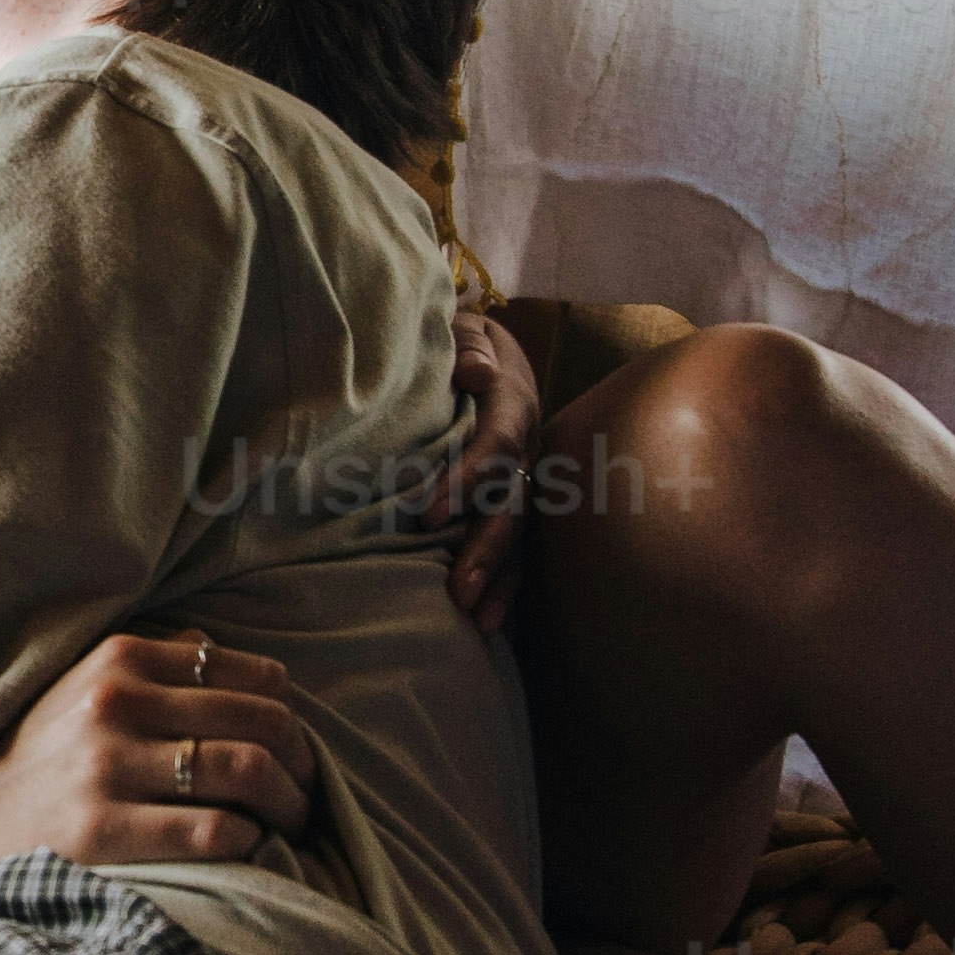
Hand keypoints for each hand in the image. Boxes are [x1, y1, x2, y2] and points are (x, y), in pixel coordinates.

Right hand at [0, 630, 320, 892]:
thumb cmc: (41, 764)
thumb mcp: (84, 690)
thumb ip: (154, 666)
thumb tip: (229, 654)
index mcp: (121, 658)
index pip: (256, 674)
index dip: (291, 717)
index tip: (293, 752)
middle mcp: (115, 703)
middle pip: (264, 722)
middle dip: (303, 764)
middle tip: (306, 796)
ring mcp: (106, 767)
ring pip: (248, 772)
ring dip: (289, 805)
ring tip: (289, 826)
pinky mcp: (101, 831)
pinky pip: (216, 831)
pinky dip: (248, 841)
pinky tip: (244, 850)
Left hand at [406, 303, 541, 638]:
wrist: (488, 354)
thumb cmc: (461, 343)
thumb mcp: (464, 330)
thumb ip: (468, 345)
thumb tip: (473, 372)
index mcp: (513, 403)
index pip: (498, 442)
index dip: (469, 479)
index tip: (428, 513)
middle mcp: (527, 448)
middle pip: (514, 503)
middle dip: (487, 548)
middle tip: (458, 590)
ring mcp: (524, 480)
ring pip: (519, 536)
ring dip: (499, 581)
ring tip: (475, 620)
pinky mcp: (513, 503)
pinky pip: (515, 549)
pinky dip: (502, 586)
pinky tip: (484, 624)